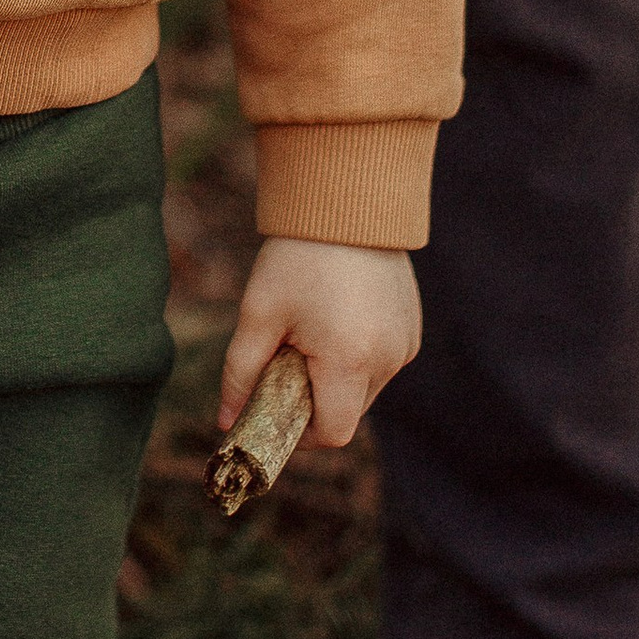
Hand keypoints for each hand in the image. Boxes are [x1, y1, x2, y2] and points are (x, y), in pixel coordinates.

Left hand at [222, 235, 421, 454]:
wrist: (347, 204)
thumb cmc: (296, 259)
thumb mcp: (259, 315)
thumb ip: (240, 373)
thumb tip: (224, 421)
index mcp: (349, 361)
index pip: (333, 433)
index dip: (302, 434)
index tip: (277, 409)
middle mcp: (388, 360)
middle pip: (349, 412)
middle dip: (316, 401)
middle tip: (289, 359)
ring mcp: (406, 344)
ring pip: (367, 389)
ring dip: (338, 378)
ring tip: (314, 331)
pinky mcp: (413, 329)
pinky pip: (383, 363)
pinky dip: (359, 357)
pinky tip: (338, 319)